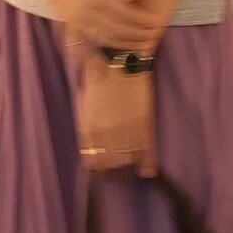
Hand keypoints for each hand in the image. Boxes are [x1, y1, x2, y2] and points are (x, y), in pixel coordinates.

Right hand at [51, 0, 158, 50]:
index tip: (156, 22)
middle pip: (118, 29)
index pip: (125, 13)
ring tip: (141, 46)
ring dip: (126, 44)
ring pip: (106, 38)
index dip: (142, 20)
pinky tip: (119, 48)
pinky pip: (91, 40)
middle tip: (153, 36)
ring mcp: (78, 20)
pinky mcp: (71, 24)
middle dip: (138, 35)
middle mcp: (88, 11)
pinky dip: (107, 46)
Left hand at [76, 48, 157, 177]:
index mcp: (88, 127)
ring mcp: (126, 130)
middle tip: (118, 164)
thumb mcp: (85, 102)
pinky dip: (147, 163)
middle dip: (113, 164)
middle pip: (110, 161)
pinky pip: (146, 150)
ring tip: (132, 161)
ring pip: (127, 159)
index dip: (98, 163)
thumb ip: (88, 122)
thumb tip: (91, 137)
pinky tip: (148, 171)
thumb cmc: (100, 75)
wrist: (120, 60)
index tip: (102, 165)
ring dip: (128, 161)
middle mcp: (105, 133)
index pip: (92, 157)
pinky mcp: (144, 125)